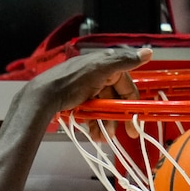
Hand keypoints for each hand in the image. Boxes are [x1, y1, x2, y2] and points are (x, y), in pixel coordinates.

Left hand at [32, 45, 152, 138]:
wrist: (42, 96)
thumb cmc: (70, 81)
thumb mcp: (100, 69)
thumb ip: (124, 61)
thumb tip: (147, 52)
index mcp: (105, 65)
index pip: (127, 86)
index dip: (132, 103)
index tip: (135, 122)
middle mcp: (98, 75)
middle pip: (115, 100)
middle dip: (116, 118)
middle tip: (118, 134)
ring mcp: (87, 89)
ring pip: (104, 109)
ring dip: (105, 124)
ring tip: (102, 138)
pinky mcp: (78, 100)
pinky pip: (92, 113)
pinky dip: (94, 124)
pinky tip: (93, 134)